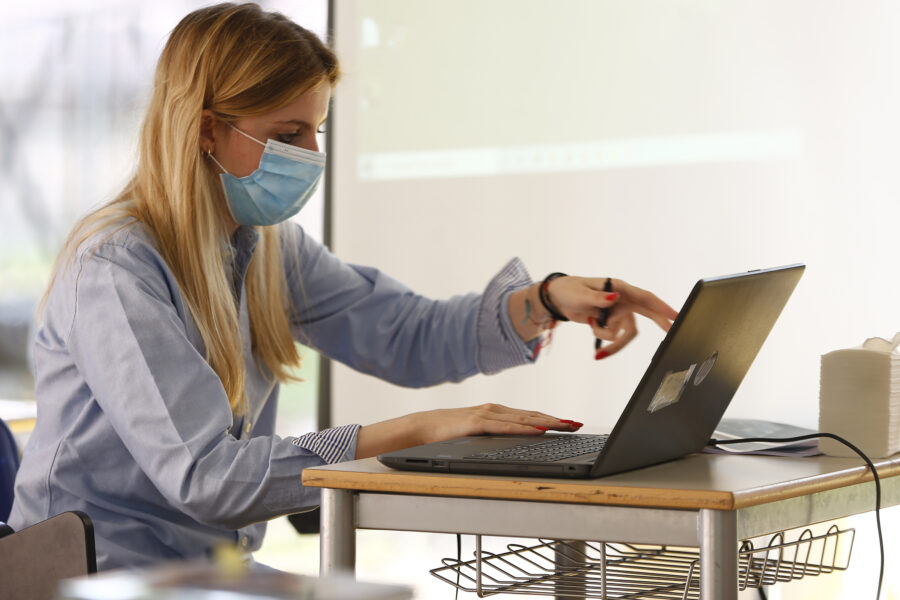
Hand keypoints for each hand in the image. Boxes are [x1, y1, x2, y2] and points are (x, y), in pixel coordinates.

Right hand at [355, 403, 581, 458]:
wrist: (419, 427)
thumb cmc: (446, 433)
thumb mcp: (475, 436)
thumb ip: (494, 437)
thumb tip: (516, 445)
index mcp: (495, 413)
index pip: (529, 416)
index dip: (551, 419)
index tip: (569, 423)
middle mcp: (494, 410)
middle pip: (531, 415)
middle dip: (556, 420)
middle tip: (576, 424)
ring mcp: (486, 415)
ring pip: (523, 418)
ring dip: (546, 421)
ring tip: (565, 425)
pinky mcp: (477, 423)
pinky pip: (505, 426)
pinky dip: (524, 427)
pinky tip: (538, 429)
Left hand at [547, 276, 677, 357]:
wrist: (558, 300)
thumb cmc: (569, 291)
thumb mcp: (581, 295)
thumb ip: (598, 298)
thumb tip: (614, 298)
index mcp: (618, 288)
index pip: (644, 297)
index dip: (661, 306)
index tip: (676, 315)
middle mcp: (622, 299)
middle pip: (646, 313)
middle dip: (659, 322)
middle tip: (673, 331)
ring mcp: (617, 311)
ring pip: (625, 333)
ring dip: (611, 340)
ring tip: (594, 334)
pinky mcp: (611, 321)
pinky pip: (614, 336)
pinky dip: (603, 337)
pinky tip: (591, 324)